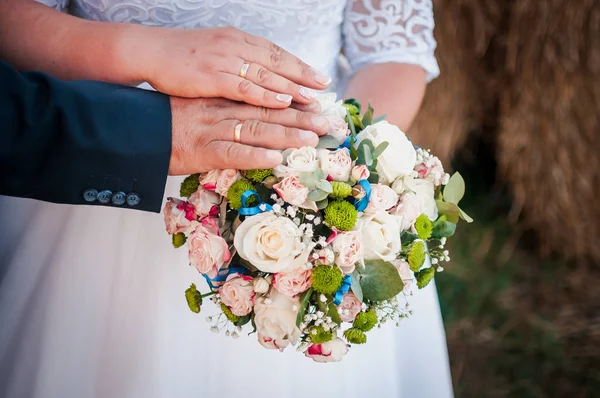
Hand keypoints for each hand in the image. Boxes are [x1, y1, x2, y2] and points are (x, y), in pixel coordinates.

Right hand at [127, 26, 330, 107]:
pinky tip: (282, 103)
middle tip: (324, 88)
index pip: (275, 53)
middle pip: (276, 63)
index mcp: (237, 40)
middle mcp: (235, 47)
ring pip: (265, 76)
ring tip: (311, 100)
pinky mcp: (211, 77)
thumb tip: (260, 76)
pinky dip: (265, 96)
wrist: (150, 51)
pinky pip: (244, 88)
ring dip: (290, 89)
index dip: (298, 65)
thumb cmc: (182, 56)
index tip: (319, 77)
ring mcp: (224, 61)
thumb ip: (238, 61)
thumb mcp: (215, 52)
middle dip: (303, 76)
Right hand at [168, 97, 330, 174]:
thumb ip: (228, 111)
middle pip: (268, 113)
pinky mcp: (202, 150)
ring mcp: (214, 130)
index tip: (317, 105)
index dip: (293, 103)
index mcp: (225, 100)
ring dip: (286, 135)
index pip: (265, 99)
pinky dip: (254, 156)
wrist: (139, 129)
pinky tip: (275, 159)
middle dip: (300, 118)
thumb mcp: (202, 108)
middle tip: (327, 123)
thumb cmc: (171, 120)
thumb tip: (255, 118)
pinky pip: (232, 154)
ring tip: (311, 140)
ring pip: (256, 130)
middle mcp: (224, 111)